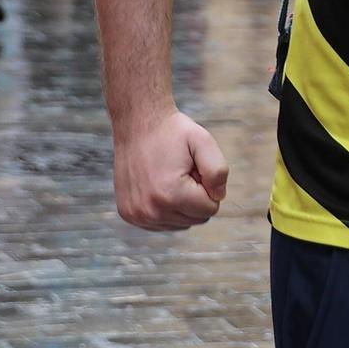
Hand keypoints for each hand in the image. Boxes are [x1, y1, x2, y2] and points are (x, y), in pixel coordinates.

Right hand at [113, 110, 229, 230]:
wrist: (137, 123)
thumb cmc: (172, 132)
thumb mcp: (203, 141)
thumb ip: (218, 171)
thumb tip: (218, 197)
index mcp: (171, 195)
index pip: (210, 209)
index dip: (207, 186)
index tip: (193, 167)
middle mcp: (151, 210)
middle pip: (195, 219)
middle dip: (195, 196)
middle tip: (181, 171)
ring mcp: (138, 215)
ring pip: (179, 223)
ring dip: (180, 203)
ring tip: (168, 177)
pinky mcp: (129, 214)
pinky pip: (162, 222)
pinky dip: (165, 208)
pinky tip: (157, 186)